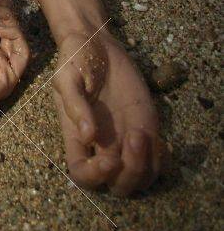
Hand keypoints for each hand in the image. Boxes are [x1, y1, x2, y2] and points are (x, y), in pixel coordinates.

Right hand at [52, 28, 165, 195]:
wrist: (97, 43)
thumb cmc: (75, 59)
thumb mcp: (67, 77)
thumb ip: (75, 105)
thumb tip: (88, 135)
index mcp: (77, 137)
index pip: (83, 176)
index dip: (96, 176)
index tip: (109, 158)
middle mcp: (102, 146)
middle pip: (117, 187)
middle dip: (129, 174)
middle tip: (133, 138)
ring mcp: (126, 140)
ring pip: (141, 178)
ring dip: (146, 166)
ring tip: (143, 133)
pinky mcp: (147, 128)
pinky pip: (159, 160)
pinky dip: (163, 159)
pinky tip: (160, 139)